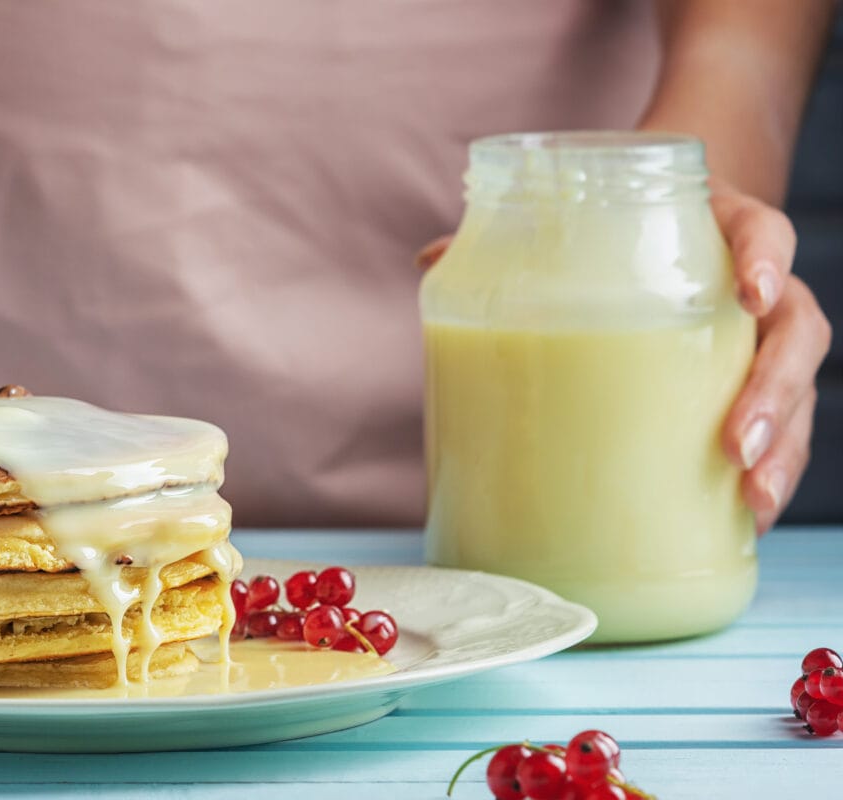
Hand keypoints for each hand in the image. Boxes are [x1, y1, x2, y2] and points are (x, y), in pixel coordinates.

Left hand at [414, 182, 830, 533]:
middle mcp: (759, 289)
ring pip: (797, 394)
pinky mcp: (756, 390)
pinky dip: (768, 476)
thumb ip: (513, 243)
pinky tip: (744, 520)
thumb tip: (426, 259)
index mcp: (719, 230)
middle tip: (735, 444)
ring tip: (751, 502)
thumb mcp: (580, 228)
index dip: (767, 257)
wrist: (672, 229)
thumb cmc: (623, 234)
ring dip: (783, 449)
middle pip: (795, 331)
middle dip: (774, 390)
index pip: (764, 230)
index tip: (749, 291)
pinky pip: (781, 434)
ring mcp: (760, 343)